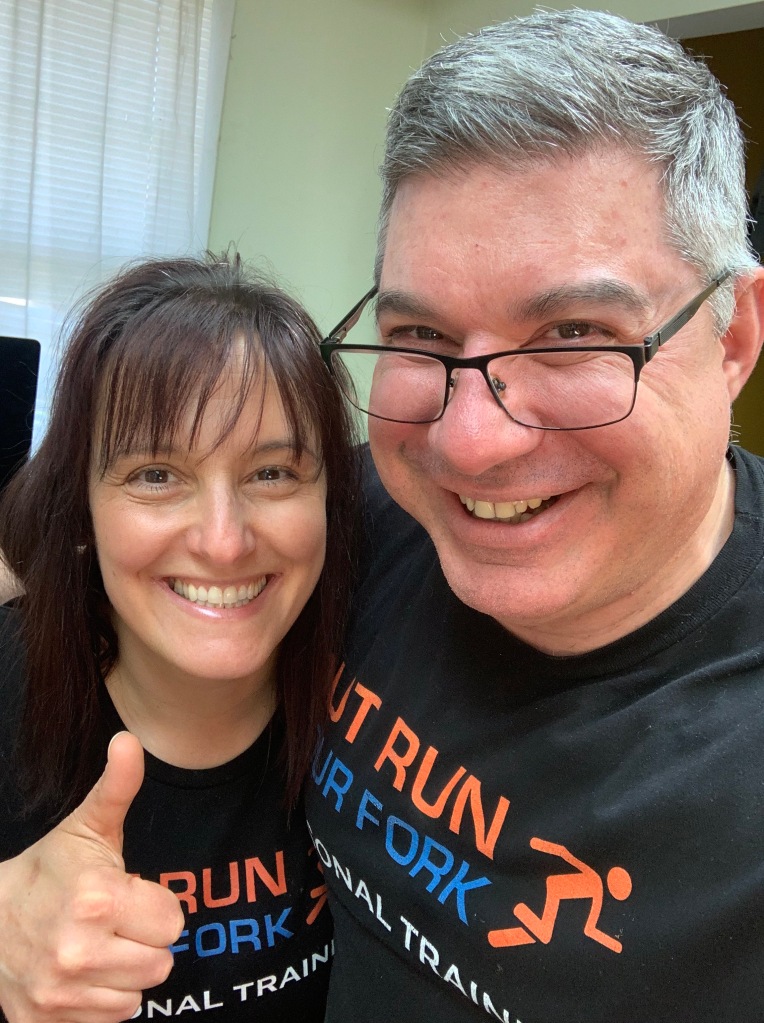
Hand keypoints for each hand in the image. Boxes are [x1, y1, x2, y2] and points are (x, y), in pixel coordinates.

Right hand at [0, 732, 184, 1022]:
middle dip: (145, 942)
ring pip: (138, 996)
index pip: (174, 922)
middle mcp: (76, 952)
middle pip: (162, 963)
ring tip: (99, 947)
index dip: (156, 908)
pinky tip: (85, 975)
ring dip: (126, 974)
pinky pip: (111, 1021)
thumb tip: (129, 740)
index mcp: (96, 900)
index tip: (129, 896)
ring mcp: (58, 995)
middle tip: (116, 924)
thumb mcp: (87, 827)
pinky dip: (103, 1002)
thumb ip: (117, 787)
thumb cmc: (49, 871)